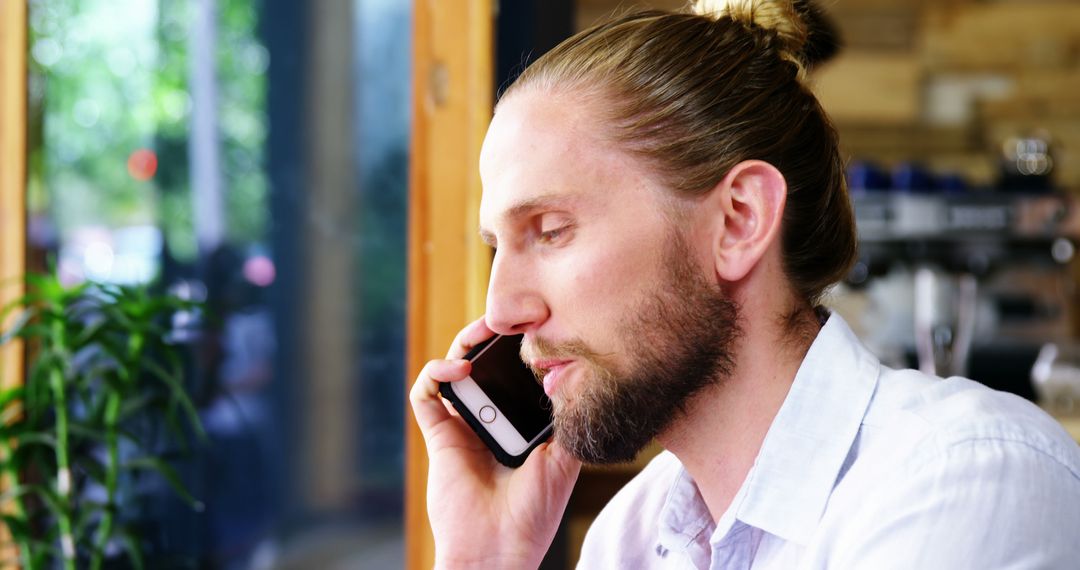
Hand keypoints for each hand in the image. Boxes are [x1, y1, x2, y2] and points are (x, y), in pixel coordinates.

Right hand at [410, 317, 581, 568]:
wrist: (500, 548)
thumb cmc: (533, 513)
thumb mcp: (564, 459)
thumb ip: (567, 420)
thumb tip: (576, 376)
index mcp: (515, 425)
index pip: (514, 376)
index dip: (520, 350)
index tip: (538, 327)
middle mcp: (487, 421)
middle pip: (482, 365)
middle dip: (490, 338)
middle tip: (507, 319)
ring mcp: (460, 426)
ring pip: (452, 370)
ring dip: (464, 345)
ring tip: (483, 332)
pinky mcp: (437, 435)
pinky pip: (426, 394)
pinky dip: (437, 373)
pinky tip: (458, 370)